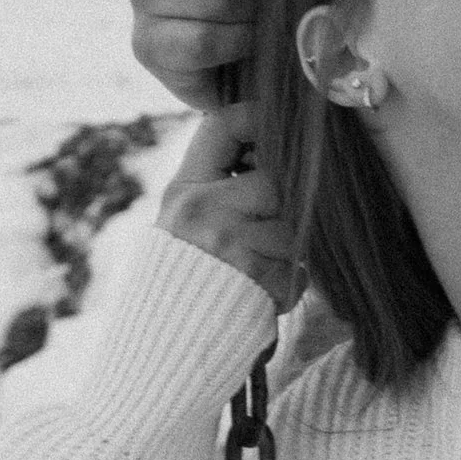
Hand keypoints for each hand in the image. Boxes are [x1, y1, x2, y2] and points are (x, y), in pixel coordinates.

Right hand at [156, 104, 300, 309]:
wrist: (164, 342)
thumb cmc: (180, 277)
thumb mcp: (183, 219)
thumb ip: (218, 182)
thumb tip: (275, 148)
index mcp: (186, 187)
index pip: (225, 126)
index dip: (260, 117)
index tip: (281, 124)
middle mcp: (203, 207)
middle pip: (276, 183)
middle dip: (282, 209)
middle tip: (265, 232)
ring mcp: (230, 242)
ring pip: (292, 230)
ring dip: (286, 254)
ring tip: (256, 269)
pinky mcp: (255, 279)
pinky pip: (296, 271)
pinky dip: (287, 285)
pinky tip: (259, 292)